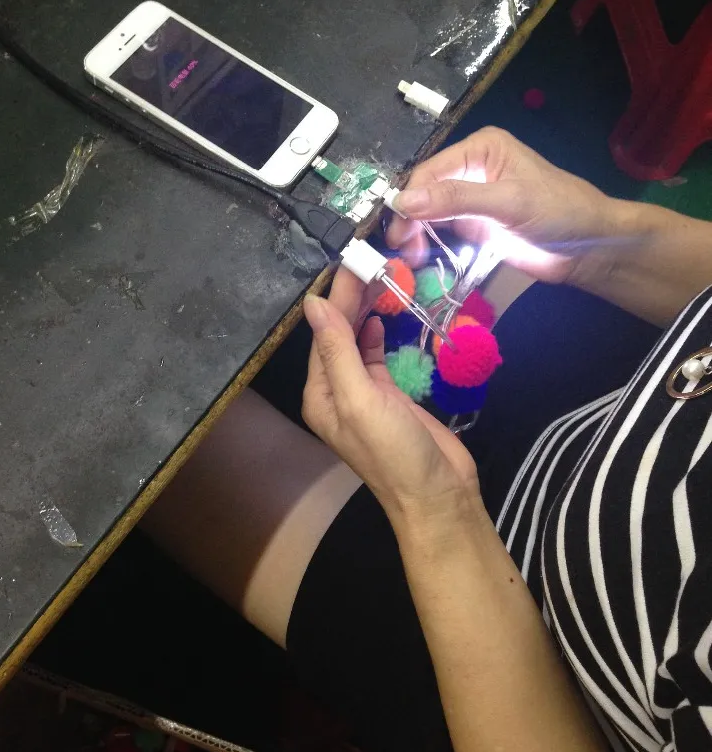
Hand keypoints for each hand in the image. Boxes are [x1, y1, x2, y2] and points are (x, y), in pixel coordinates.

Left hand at [302, 267, 480, 532]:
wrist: (437, 495)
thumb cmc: (394, 451)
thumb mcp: (361, 399)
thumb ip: (338, 351)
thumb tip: (313, 305)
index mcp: (320, 394)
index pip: (323, 334)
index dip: (336, 296)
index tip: (352, 259)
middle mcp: (337, 391)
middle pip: (338, 334)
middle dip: (351, 297)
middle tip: (369, 257)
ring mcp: (365, 393)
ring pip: (358, 341)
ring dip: (365, 309)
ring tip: (378, 273)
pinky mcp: (390, 395)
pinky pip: (377, 355)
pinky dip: (378, 332)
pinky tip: (382, 312)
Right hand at [386, 127, 617, 283]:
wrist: (588, 248)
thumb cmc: (558, 212)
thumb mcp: (508, 202)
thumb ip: (457, 200)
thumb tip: (404, 201)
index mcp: (480, 148)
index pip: (430, 171)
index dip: (410, 200)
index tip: (398, 232)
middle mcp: (471, 168)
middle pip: (424, 191)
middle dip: (410, 219)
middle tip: (402, 250)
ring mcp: (471, 198)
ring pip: (428, 212)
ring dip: (416, 234)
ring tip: (412, 258)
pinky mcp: (474, 224)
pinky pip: (442, 231)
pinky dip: (429, 244)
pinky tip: (422, 258)